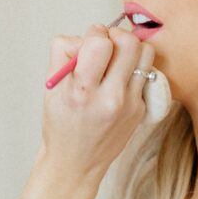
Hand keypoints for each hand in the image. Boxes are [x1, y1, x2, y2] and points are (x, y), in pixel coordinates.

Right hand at [39, 21, 150, 192]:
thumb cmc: (61, 124)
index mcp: (81, 93)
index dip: (94, 33)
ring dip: (130, 48)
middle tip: (106, 45)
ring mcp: (129, 105)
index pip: (100, 42)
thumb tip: (84, 34)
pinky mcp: (141, 110)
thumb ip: (63, 53)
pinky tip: (120, 80)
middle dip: (116, 35)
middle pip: (128, 42)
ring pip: (145, 52)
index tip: (89, 42)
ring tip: (116, 59)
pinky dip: (133, 69)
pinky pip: (146, 72)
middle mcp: (108, 99)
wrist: (75, 165)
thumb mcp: (51, 89)